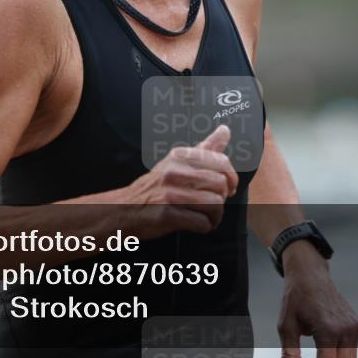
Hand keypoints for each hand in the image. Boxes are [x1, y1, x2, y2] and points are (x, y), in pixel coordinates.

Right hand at [122, 125, 237, 238]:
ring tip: (206, 217)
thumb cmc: (156, 186)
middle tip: (212, 204)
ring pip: (214, 204)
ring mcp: (170, 193)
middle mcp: (175, 171)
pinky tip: (197, 225)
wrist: (125, 208)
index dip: (231, 178)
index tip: (228, 187)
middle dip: (222, 198)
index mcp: (180, 156)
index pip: (221, 162)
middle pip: (220, 184)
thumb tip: (225, 130)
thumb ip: (203, 148)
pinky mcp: (167, 215)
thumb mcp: (176, 162)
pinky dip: (205, 227)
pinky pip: (202, 222)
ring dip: (215, 216)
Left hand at [278, 242, 357, 357]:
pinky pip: (352, 350)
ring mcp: (354, 327)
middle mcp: (345, 329)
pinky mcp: (357, 325)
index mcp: (327, 329)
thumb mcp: (286, 325)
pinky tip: (330, 356)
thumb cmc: (297, 296)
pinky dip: (342, 357)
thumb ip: (290, 353)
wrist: (310, 274)